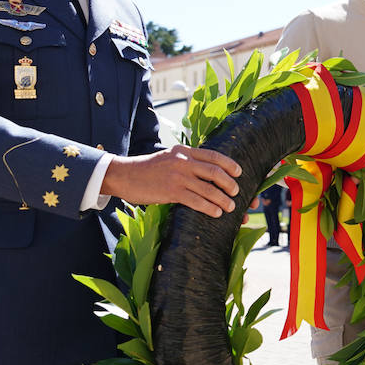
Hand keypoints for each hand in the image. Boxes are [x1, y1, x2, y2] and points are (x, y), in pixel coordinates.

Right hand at [102, 145, 241, 217]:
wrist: (124, 175)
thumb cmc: (147, 169)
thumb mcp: (168, 157)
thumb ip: (185, 161)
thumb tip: (204, 171)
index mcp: (184, 151)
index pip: (213, 155)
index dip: (229, 164)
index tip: (239, 172)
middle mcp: (183, 161)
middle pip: (215, 171)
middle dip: (229, 183)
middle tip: (236, 192)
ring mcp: (177, 176)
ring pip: (208, 188)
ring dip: (222, 199)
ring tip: (230, 207)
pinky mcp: (171, 191)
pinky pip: (196, 200)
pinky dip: (209, 207)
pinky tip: (216, 213)